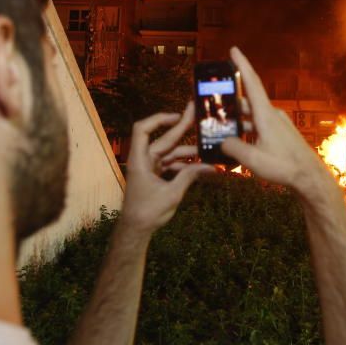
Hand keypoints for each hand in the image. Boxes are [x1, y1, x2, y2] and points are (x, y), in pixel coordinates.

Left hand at [120, 103, 213, 233]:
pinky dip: (183, 164)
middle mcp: (143, 160)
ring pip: (169, 153)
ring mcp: (149, 167)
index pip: (142, 129)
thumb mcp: (172, 194)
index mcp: (141, 160)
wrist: (135, 230)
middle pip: (163, 139)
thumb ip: (189, 176)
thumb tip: (210, 166)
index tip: (178, 116)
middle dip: (181, 128)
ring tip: (207, 148)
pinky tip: (199, 166)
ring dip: (187, 151)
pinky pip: (170, 164)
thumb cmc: (148, 212)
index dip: (159, 119)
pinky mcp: (154, 176)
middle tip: (197, 114)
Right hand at [221, 47, 335, 196]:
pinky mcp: (280, 134)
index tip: (233, 50)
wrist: (309, 177)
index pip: (251, 83)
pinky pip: (258, 126)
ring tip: (219, 126)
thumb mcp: (252, 159)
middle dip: (229, 100)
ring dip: (237, 120)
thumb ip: (233, 148)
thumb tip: (222, 141)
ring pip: (251, 116)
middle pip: (247, 102)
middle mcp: (271, 115)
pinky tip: (237, 143)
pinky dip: (246, 130)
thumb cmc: (284, 167)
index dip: (241, 65)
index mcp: (265, 115)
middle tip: (213, 100)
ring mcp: (277, 124)